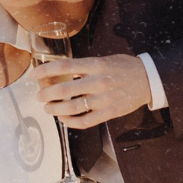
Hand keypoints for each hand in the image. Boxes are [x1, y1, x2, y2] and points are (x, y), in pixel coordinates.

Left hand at [32, 53, 150, 128]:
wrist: (148, 79)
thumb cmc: (124, 67)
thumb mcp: (104, 59)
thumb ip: (84, 66)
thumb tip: (60, 73)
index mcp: (96, 65)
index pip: (64, 66)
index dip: (45, 71)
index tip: (34, 76)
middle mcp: (98, 82)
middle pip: (64, 89)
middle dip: (46, 94)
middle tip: (39, 96)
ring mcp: (103, 99)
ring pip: (72, 108)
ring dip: (55, 109)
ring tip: (48, 108)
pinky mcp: (109, 113)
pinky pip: (85, 121)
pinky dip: (71, 122)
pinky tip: (64, 119)